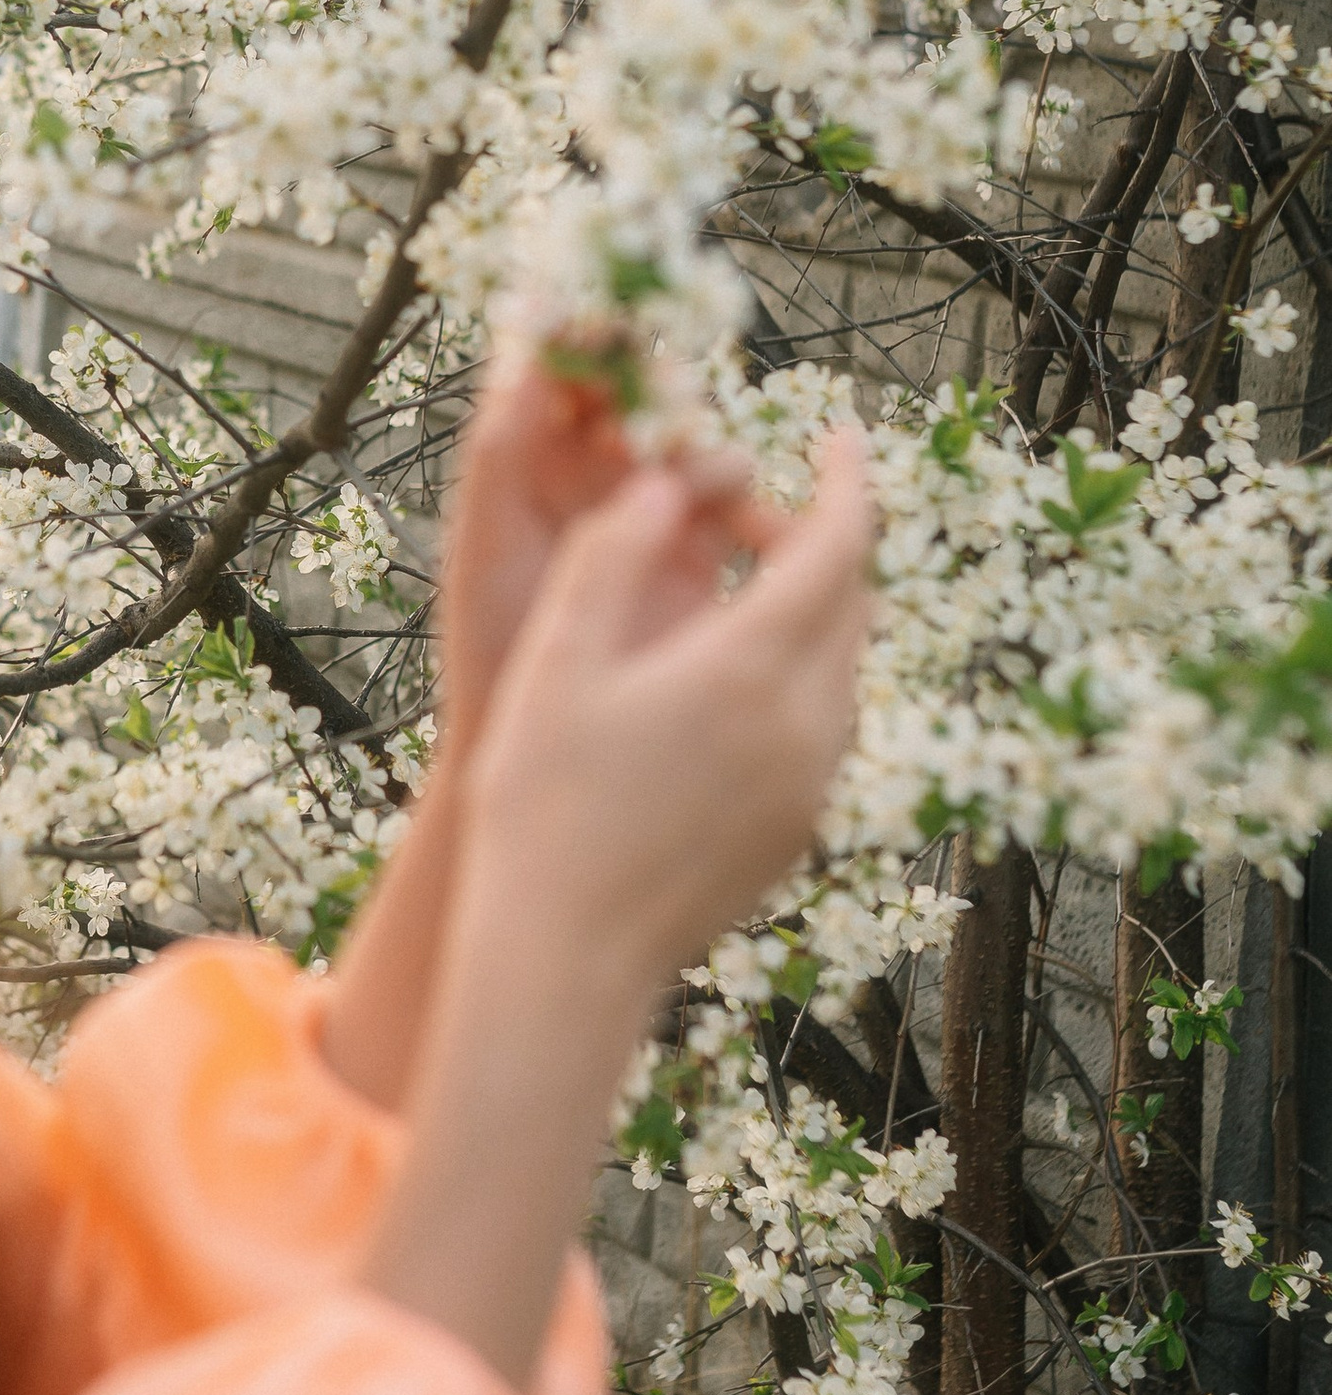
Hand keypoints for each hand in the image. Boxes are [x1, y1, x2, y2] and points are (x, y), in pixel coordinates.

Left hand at [436, 355, 767, 762]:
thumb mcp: (487, 548)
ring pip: (696, 450)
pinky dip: (752, 506)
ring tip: (702, 482)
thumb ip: (500, 456)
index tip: (607, 315)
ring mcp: (652, 512)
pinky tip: (755, 525)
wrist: (538, 751)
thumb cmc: (491, 648)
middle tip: (669, 401)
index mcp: (531, 460)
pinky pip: (741, 509)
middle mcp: (594, 476)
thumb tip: (522, 358)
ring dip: (704, 454)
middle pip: (642, 400)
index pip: (565, 374)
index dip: (586, 338)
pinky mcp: (703, 555)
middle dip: (660, 392)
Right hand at [457, 431, 876, 994]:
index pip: (840, 547)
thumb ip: (611, 556)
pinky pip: (823, 729)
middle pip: (852, 604)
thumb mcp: (555, 662)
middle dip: (815, 545)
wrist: (563, 958)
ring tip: (723, 601)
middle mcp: (806, 727)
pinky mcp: (798, 831)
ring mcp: (811, 787)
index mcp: (750, 671)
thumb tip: (663, 486)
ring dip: (804, 616)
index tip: (836, 436)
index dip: (847, 481)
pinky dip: (794, 681)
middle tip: (738, 523)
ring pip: (842, 668)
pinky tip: (716, 690)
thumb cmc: (540, 804)